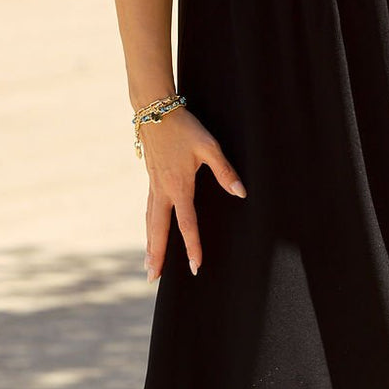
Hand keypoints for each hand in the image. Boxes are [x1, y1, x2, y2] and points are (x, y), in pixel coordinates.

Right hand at [139, 108, 246, 279]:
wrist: (155, 110)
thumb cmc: (185, 128)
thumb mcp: (209, 147)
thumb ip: (225, 171)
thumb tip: (240, 193)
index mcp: (179, 186)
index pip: (187, 223)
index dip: (193, 246)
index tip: (196, 265)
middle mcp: (163, 190)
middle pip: (157, 229)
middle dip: (157, 255)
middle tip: (153, 278)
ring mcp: (154, 185)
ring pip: (149, 221)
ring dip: (149, 244)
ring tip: (149, 265)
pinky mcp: (151, 179)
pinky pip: (148, 209)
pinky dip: (148, 226)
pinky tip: (150, 233)